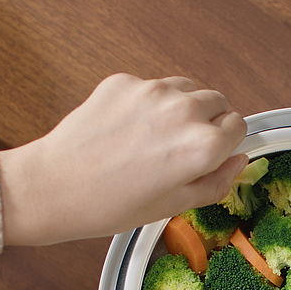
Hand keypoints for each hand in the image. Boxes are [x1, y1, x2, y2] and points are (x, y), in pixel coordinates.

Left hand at [0, 74, 247, 244]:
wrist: (52, 187)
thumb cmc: (108, 205)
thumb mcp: (173, 206)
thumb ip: (216, 182)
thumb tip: (237, 161)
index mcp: (202, 146)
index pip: (238, 126)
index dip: (225, 143)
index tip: (211, 154)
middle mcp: (182, 111)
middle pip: (217, 102)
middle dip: (208, 122)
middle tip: (182, 148)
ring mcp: (152, 91)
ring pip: (187, 89)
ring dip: (181, 108)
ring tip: (154, 139)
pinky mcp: (124, 82)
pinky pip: (152, 87)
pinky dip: (148, 104)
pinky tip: (127, 131)